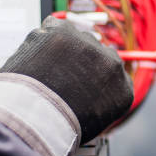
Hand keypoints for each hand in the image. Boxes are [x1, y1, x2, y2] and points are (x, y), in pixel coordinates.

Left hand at [0, 16, 133, 143]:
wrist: (32, 119)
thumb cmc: (58, 128)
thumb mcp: (93, 121)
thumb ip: (100, 99)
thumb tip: (90, 90)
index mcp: (123, 88)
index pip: (114, 72)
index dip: (94, 74)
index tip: (81, 81)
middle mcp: (111, 63)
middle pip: (96, 52)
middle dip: (78, 60)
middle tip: (58, 77)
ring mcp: (88, 46)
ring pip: (75, 39)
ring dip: (61, 50)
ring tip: (43, 71)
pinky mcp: (63, 33)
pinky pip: (53, 27)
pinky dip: (43, 38)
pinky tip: (36, 57)